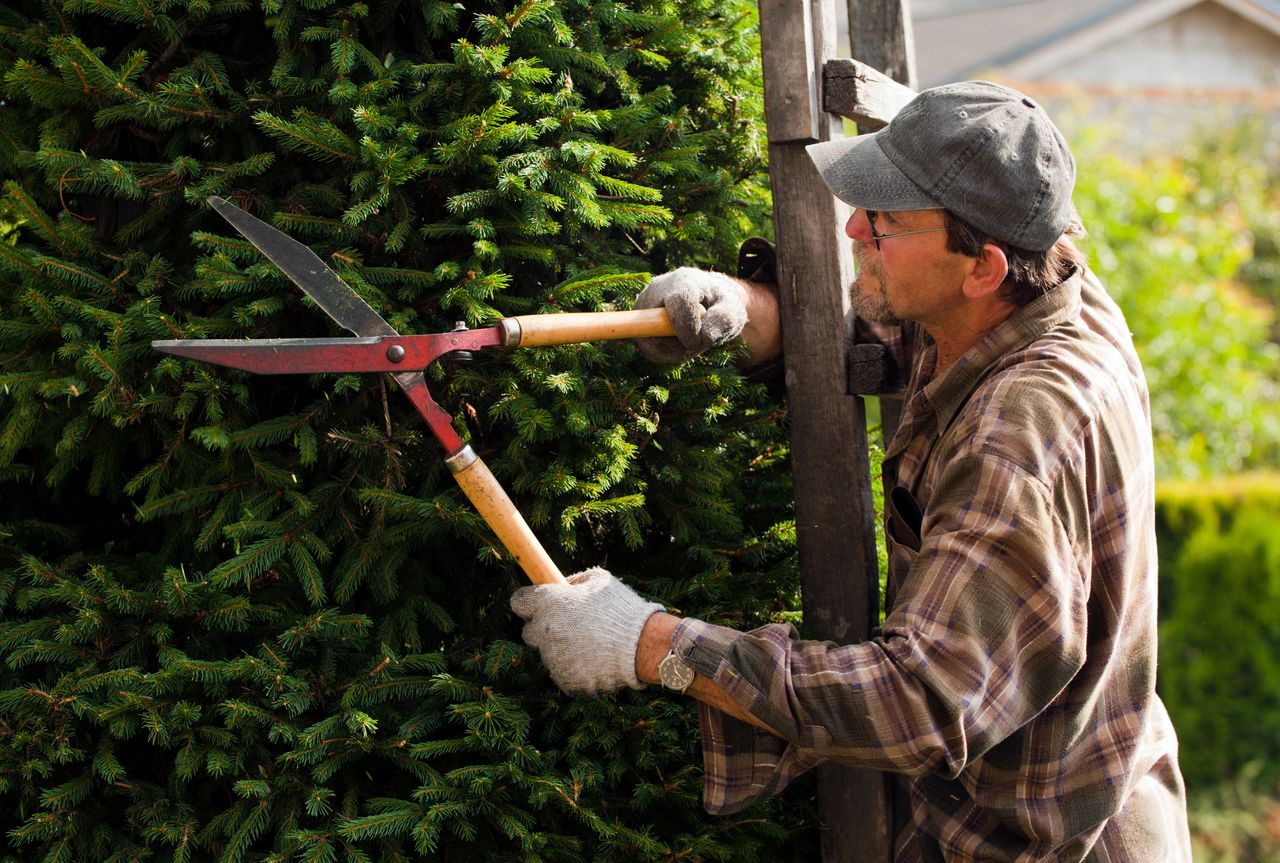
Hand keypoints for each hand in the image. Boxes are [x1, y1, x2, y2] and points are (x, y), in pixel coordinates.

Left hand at [510, 568, 663, 695]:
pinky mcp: (565, 680)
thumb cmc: (622, 609)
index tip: (540, 604)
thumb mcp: (599, 580)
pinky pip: (563, 674)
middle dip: (544, 629)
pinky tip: (597, 661)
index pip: (519, 602)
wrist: (643, 645)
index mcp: (548, 603)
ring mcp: (553, 659)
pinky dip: (576, 669)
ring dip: (563, 650)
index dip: (530, 602)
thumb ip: (575, 581)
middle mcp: (544, 631)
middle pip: (529, 633)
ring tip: (593, 645)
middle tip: (570, 626)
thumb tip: (563, 585)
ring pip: (549, 655)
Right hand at [634, 268, 747, 362]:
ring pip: (647, 339)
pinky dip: (664, 352)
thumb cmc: (720, 303)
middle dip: (676, 344)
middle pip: (653, 324)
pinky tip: (678, 343)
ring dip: (671, 350)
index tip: (697, 342)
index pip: (680, 302)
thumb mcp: (733, 308)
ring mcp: (644, 304)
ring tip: (690, 342)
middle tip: (695, 346)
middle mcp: (658, 288)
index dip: (687, 327)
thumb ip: (725, 320)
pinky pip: (646, 346)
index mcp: (684, 281)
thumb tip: (705, 338)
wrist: (707, 298)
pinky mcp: (638, 320)